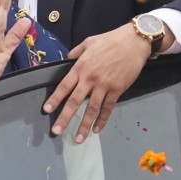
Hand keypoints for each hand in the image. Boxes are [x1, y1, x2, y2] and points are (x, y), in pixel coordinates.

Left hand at [42, 22, 167, 141]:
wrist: (134, 42)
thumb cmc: (110, 40)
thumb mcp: (88, 42)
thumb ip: (76, 53)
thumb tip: (67, 61)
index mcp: (81, 67)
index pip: (64, 86)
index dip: (55, 99)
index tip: (46, 110)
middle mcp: (90, 79)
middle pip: (75, 102)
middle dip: (64, 118)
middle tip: (57, 131)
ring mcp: (104, 86)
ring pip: (92, 109)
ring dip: (84, 125)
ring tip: (78, 139)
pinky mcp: (117, 90)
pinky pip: (108, 108)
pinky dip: (102, 120)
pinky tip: (96, 130)